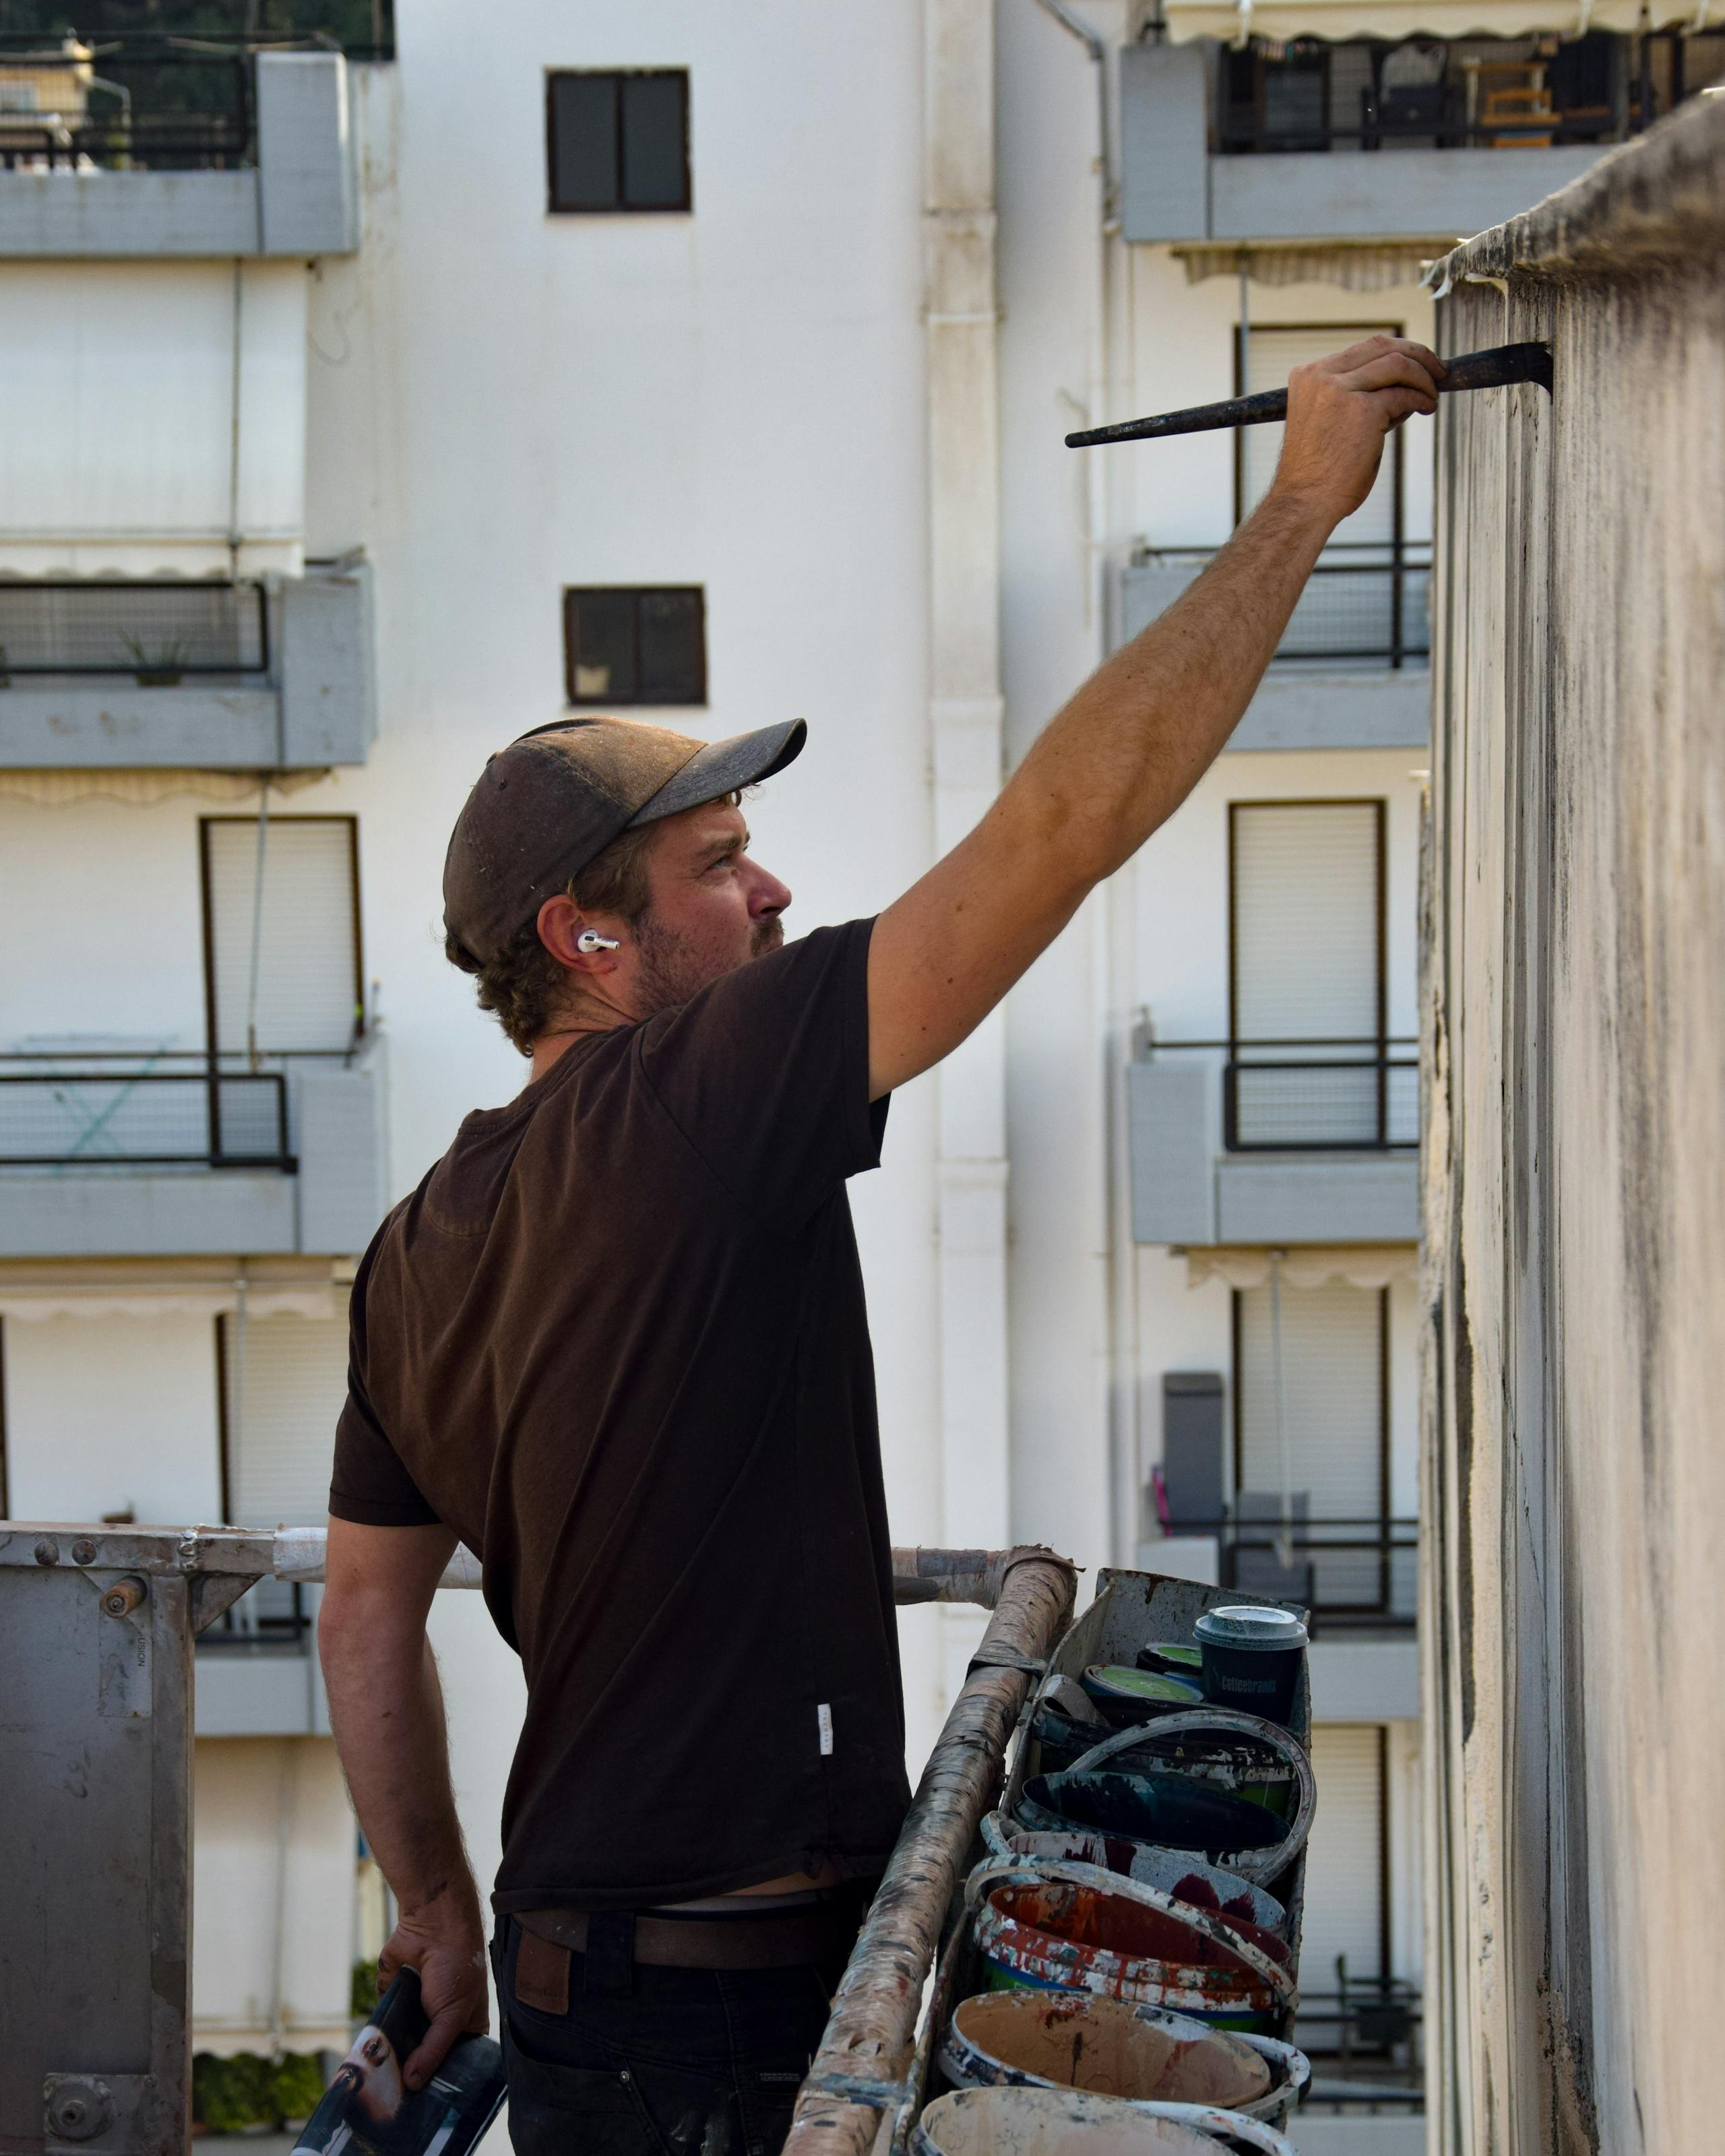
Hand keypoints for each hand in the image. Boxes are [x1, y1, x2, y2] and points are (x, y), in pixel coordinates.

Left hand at [376, 1900, 489, 2090]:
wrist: (433, 1926)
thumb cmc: (457, 1967)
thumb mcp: (453, 2015)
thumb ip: (433, 2050)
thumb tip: (413, 2084)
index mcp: (465, 2028)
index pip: (454, 2064)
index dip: (442, 2083)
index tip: (425, 2109)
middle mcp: (440, 2024)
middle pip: (425, 2058)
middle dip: (413, 2076)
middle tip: (397, 2107)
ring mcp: (416, 2014)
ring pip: (402, 2046)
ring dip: (392, 2061)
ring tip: (378, 2091)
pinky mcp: (394, 2002)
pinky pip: (383, 2027)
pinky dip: (376, 2040)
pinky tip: (367, 2063)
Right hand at [1269, 335, 1444, 526]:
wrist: (1304, 502)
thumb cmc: (1318, 472)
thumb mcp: (1327, 420)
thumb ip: (1352, 396)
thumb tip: (1398, 384)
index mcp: (1308, 376)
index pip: (1362, 349)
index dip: (1396, 352)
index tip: (1416, 365)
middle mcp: (1321, 376)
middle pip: (1382, 347)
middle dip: (1418, 355)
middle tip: (1438, 371)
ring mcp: (1341, 390)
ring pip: (1398, 364)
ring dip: (1424, 378)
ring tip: (1432, 397)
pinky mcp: (1363, 410)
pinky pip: (1404, 395)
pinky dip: (1421, 399)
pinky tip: (1425, 409)